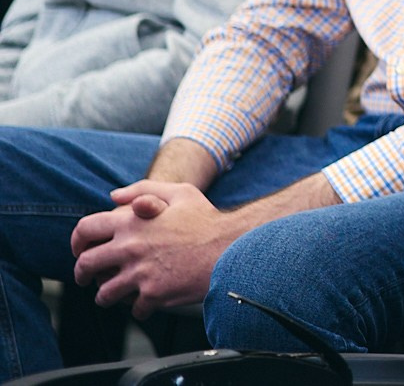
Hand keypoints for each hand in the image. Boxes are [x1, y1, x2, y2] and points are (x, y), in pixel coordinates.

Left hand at [70, 181, 245, 316]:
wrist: (231, 245)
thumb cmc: (206, 219)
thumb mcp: (179, 192)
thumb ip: (144, 188)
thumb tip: (113, 196)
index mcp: (131, 222)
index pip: (86, 230)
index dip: (77, 241)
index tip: (81, 251)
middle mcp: (130, 248)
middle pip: (86, 266)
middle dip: (81, 274)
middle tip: (87, 278)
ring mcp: (140, 273)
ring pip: (104, 294)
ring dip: (106, 296)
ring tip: (115, 295)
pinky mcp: (153, 294)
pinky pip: (134, 309)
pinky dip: (140, 308)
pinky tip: (148, 302)